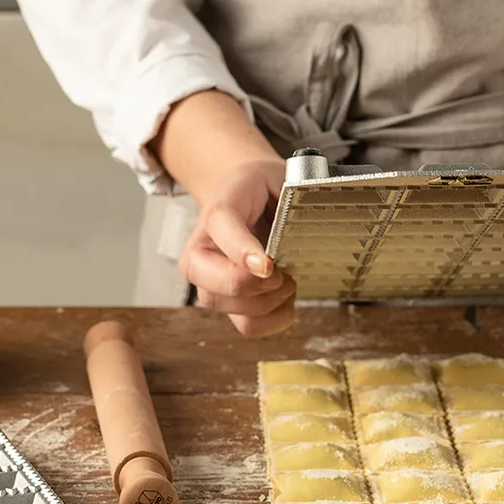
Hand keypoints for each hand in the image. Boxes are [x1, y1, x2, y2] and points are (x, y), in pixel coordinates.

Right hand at [178, 157, 297, 335]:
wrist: (241, 192)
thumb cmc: (260, 189)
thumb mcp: (274, 177)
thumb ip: (287, 200)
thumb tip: (301, 235)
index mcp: (214, 214)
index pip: (221, 231)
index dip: (243, 252)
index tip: (268, 266)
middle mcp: (201, 253)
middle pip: (216, 288)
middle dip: (257, 288)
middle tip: (283, 274)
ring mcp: (209, 282)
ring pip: (233, 310)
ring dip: (270, 303)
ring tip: (288, 281)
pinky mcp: (226, 302)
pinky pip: (247, 326)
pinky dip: (274, 319)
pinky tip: (284, 298)